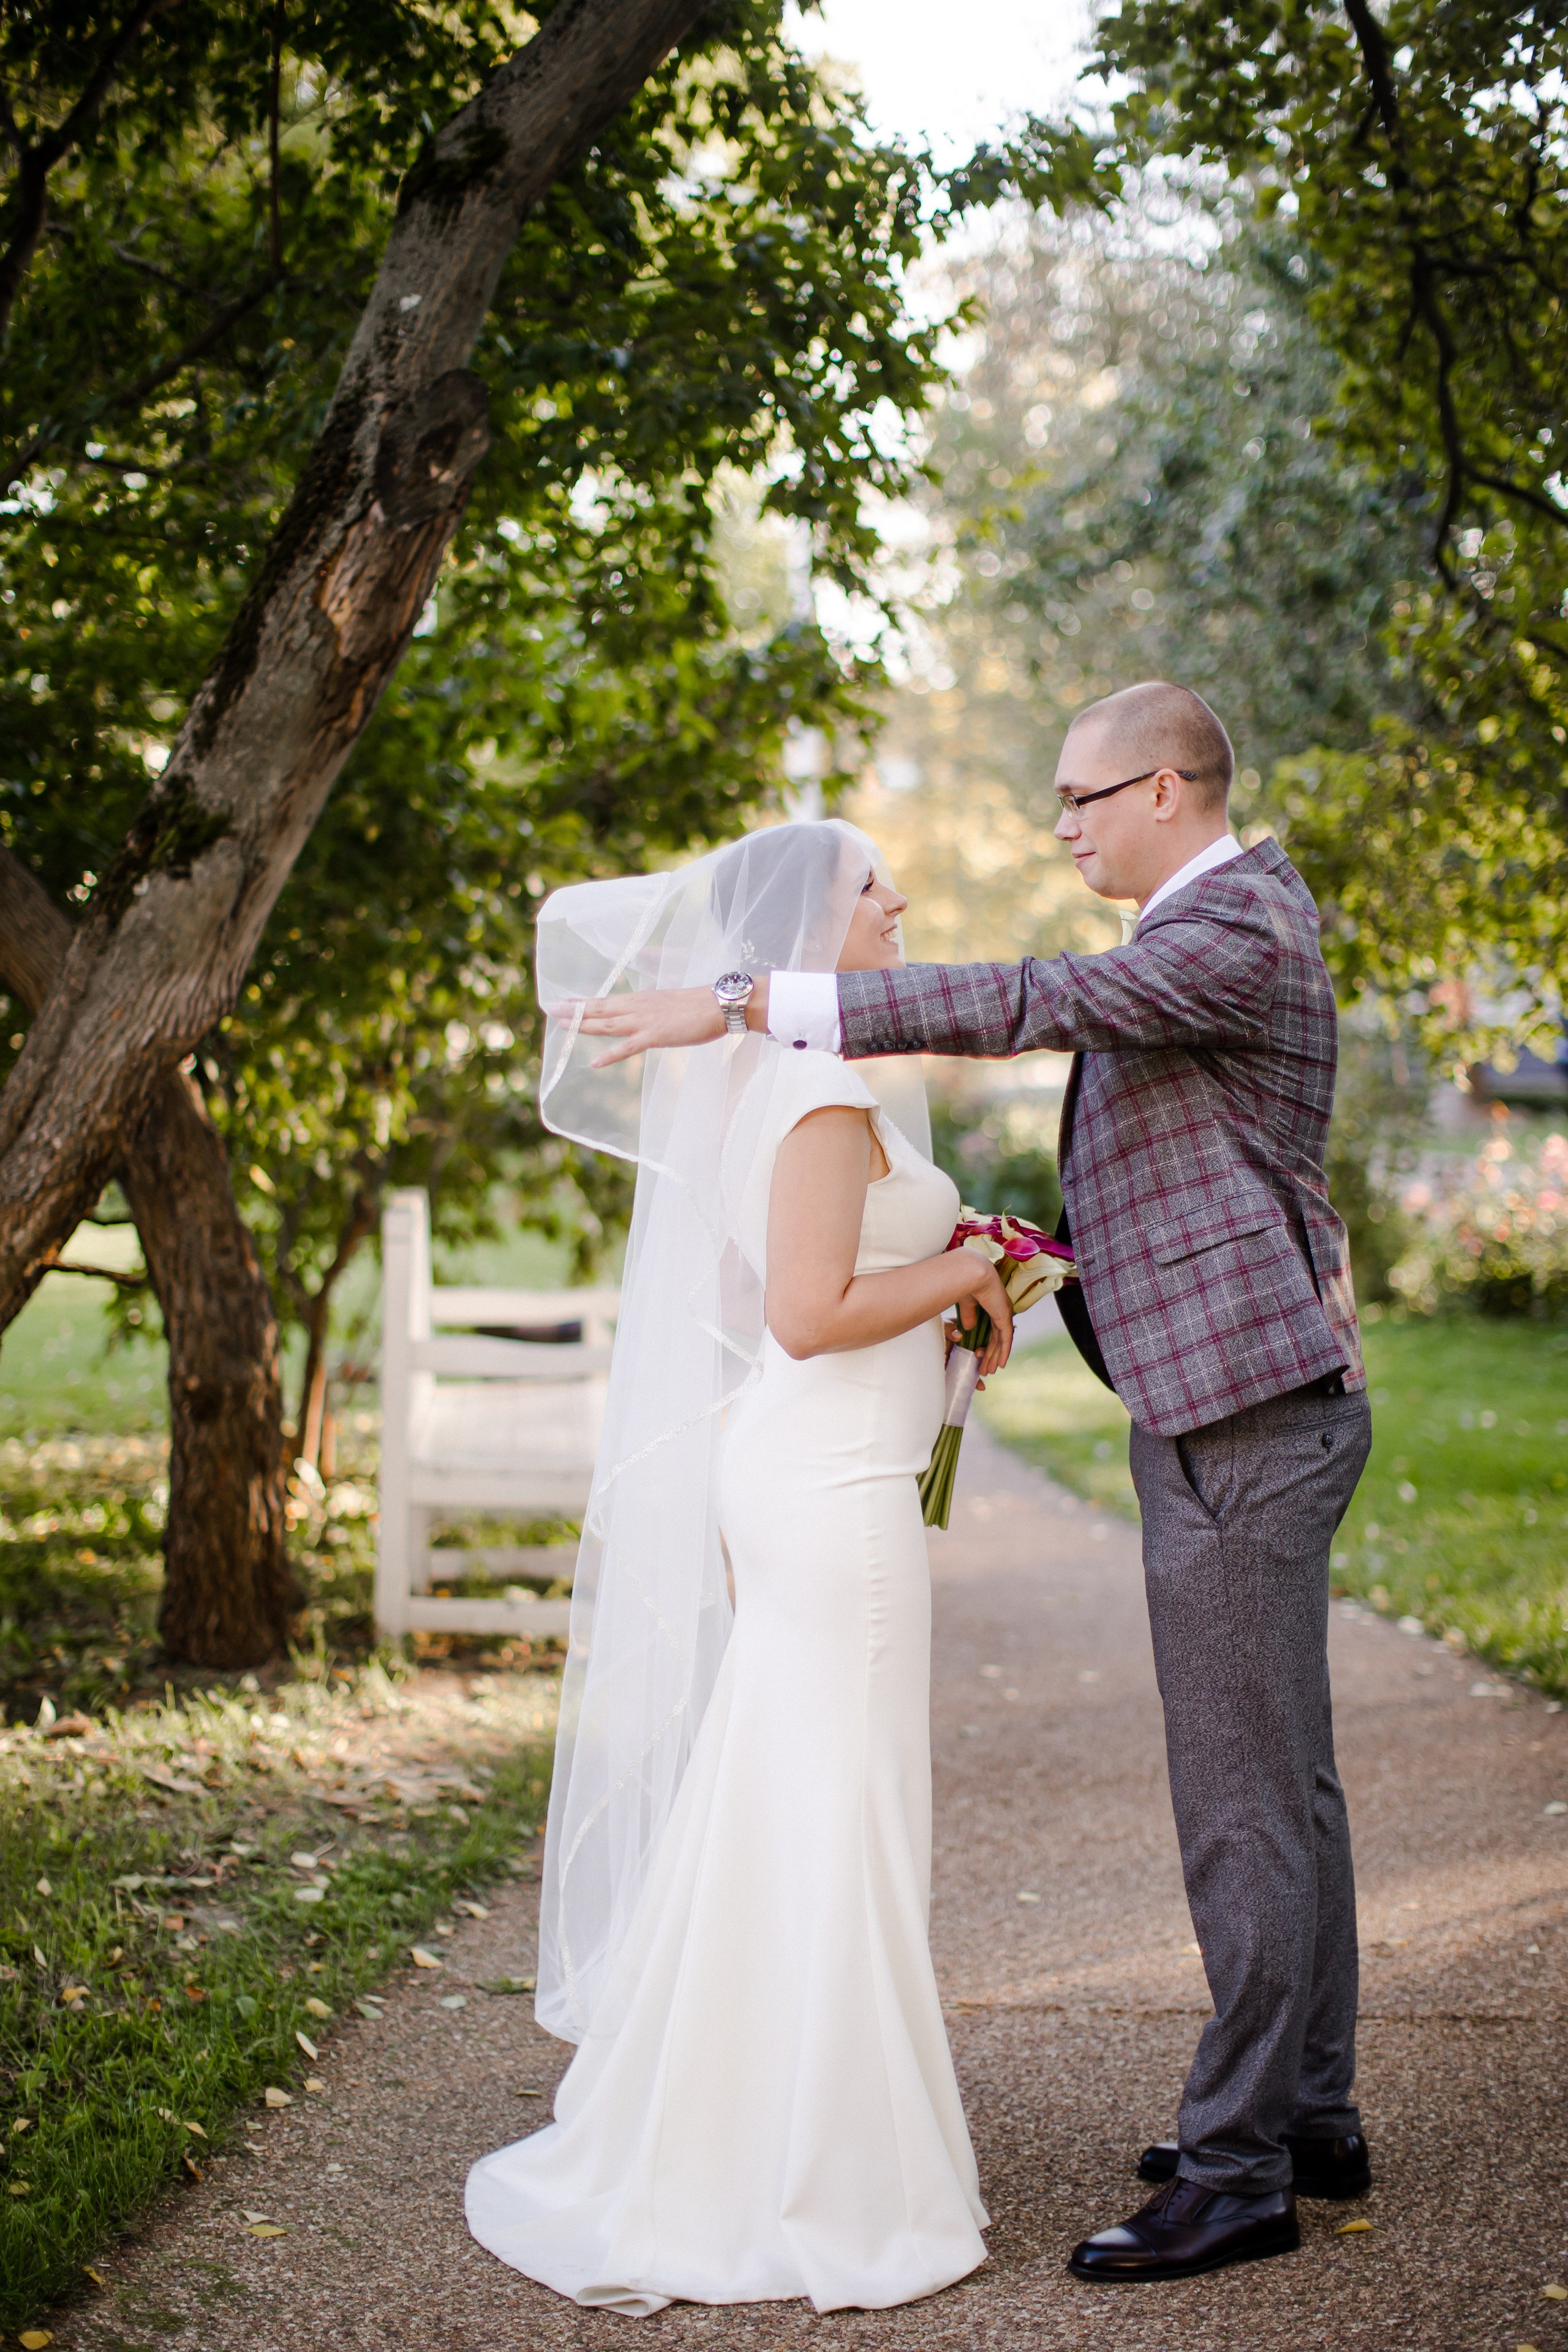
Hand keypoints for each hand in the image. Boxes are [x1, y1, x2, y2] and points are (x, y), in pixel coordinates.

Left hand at [564, 984, 734, 1068]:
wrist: (720, 1004)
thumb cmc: (701, 1005)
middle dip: (573, 1009)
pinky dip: (610, 1055)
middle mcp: (638, 1006)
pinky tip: (594, 1062)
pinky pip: (627, 1048)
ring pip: (607, 1023)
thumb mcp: (671, 1002)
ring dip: (583, 1024)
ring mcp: (644, 1021)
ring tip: (561, 1025)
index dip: (584, 1002)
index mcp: (642, 999)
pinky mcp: (655, 1036)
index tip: (565, 1001)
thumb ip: (655, 1006)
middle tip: (550, 1008)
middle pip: (600, 1008)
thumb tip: (649, 1010)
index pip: (607, 1000)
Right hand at [955, 1257, 1012, 1374]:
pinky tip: (1001, 1364)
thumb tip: (969, 1328)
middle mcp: (1001, 1310)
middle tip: (985, 1369)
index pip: (992, 1330)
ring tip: (989, 1371)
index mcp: (993, 1305)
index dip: (987, 1344)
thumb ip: (969, 1315)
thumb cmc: (965, 1282)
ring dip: (995, 1357)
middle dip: (990, 1355)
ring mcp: (1004, 1314)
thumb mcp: (966, 1304)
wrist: (970, 1273)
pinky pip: (1006, 1339)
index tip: (980, 1356)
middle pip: (997, 1339)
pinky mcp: (1004, 1316)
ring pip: (1001, 1342)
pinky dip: (1004, 1352)